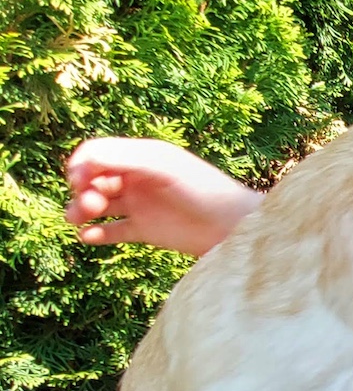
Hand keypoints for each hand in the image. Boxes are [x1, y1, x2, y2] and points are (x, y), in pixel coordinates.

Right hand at [64, 138, 262, 255]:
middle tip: (92, 204)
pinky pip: (112, 232)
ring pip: (97, 206)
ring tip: (78, 219)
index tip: (80, 179)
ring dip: (80, 210)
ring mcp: (141, 206)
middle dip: (83, 189)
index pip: (96, 154)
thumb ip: (124, 158)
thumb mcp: (163, 167)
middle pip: (92, 180)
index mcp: (142, 157)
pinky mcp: (146, 231)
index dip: (80, 165)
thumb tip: (83, 161)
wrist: (234, 227)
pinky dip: (96, 234)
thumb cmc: (204, 190)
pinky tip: (87, 236)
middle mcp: (138, 179)